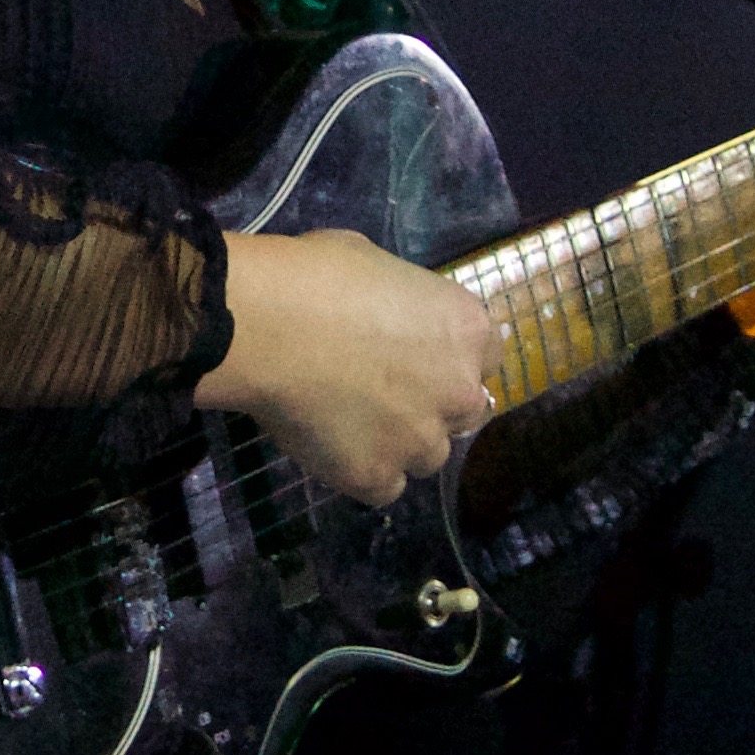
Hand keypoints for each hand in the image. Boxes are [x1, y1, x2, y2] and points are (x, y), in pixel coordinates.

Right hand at [198, 227, 499, 504]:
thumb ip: (403, 305)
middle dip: (434, 407)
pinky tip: (332, 449)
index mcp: (467, 329)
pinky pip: (382, 487)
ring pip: (427, 456)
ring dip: (400, 444)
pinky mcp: (376, 476)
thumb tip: (386, 315)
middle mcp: (459, 390)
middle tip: (388, 397)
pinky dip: (363, 473)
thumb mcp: (378, 266)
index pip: (486, 358)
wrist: (267, 326)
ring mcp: (421, 440)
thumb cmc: (317, 276)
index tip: (421, 359)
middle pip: (465, 412)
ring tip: (352, 425)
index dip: (450, 360)